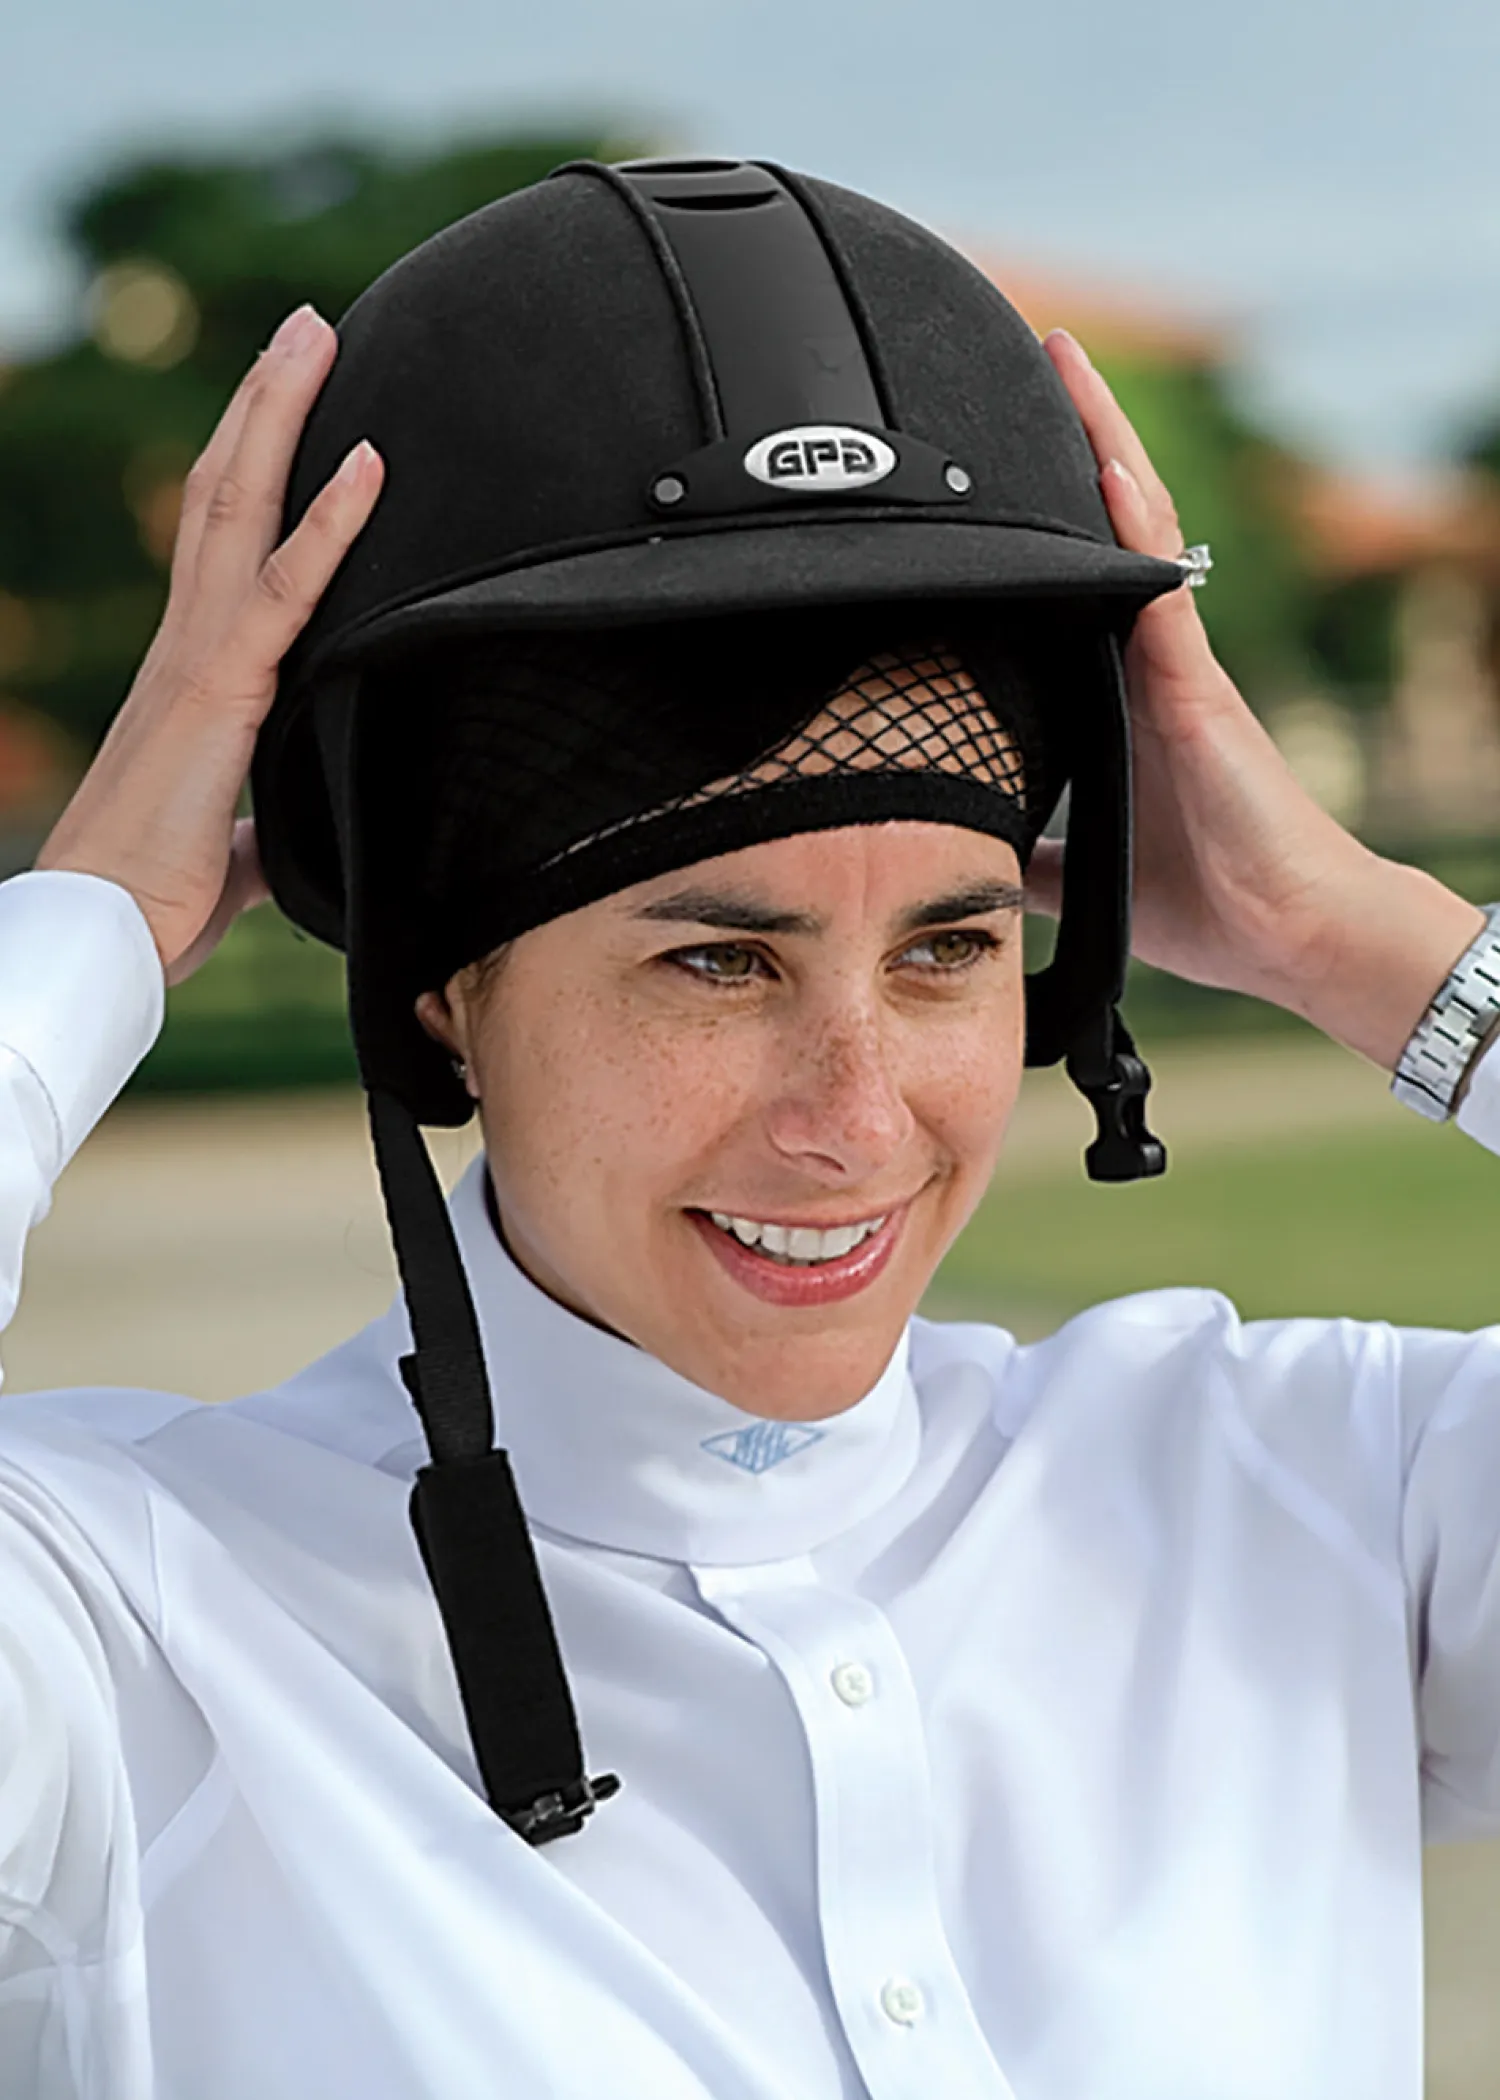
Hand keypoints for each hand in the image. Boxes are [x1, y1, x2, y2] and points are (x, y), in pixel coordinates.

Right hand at [36, 305, 383, 985]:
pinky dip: (329, 522)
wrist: (110, 932)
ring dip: (280, 413)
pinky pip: (283, 587)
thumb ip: (260, 823)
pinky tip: (368, 462)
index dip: (258, 468)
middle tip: (307, 325)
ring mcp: (201, 656)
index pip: (227, 544)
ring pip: (239, 505)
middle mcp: (190, 642)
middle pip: (225, 491)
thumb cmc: (157, 894)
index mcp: (197, 670)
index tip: (293, 405)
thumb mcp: (229, 844)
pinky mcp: (223, 689)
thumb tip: (274, 836)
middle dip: (264, 402)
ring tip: (315, 332)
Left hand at [1029, 329, 1482, 1068]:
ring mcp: (1175, 665)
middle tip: (1024, 358)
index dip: (1038, 522)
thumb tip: (963, 853)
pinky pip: (1161, 591)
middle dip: (1070, 445)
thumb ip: (1024, 852)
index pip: (1072, 585)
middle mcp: (1147, 663)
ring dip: (1101, 446)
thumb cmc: (1203, 897)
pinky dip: (1133, 528)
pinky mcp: (1197, 688)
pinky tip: (1106, 468)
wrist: (1284, 932)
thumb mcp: (1081, 870)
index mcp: (1119, 697)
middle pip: (1103, 531)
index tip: (989, 459)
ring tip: (1064, 362)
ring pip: (1134, 533)